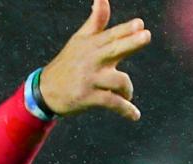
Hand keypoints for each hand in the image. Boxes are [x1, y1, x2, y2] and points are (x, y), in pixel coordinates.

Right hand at [39, 0, 150, 120]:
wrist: (45, 91)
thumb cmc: (68, 63)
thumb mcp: (80, 40)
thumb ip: (96, 20)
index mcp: (92, 45)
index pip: (111, 35)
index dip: (125, 29)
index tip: (140, 24)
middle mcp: (91, 60)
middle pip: (114, 49)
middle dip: (131, 42)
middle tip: (146, 36)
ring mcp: (90, 79)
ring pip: (118, 80)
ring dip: (128, 90)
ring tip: (128, 95)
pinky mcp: (88, 98)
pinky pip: (112, 103)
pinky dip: (126, 110)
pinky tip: (135, 115)